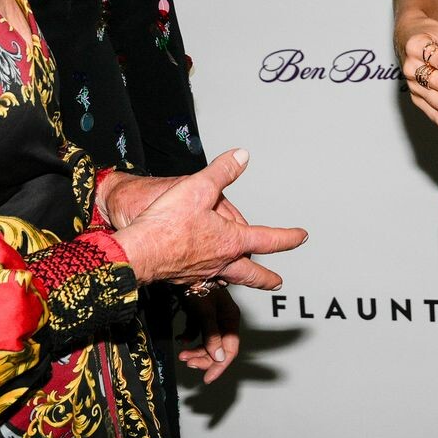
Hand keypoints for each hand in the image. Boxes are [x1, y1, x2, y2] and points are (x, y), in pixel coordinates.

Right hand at [114, 149, 306, 290]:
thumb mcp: (198, 187)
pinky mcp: (182, 278)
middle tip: (277, 281)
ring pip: (227, 280)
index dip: (288, 237)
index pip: (267, 239)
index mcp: (230, 241)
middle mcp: (220, 261)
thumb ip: (222, 171)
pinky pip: (204, 281)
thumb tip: (242, 156)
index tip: (301, 237)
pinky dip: (212, 279)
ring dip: (239, 279)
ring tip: (243, 279)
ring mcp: (201, 273)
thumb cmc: (166, 223)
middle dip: (266, 278)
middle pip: (251, 275)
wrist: (136, 252)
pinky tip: (206, 275)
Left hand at [178, 286, 241, 382]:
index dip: (220, 365)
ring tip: (182, 354)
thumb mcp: (205, 311)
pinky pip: (197, 334)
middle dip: (203, 358)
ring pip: (207, 343)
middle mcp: (223, 319)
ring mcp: (212, 318)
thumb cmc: (197, 283)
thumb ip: (212, 334)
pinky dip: (189, 338)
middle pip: (218, 348)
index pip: (230, 349)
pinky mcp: (200, 315)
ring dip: (195, 351)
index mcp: (231, 318)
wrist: (182, 268)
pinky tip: (181, 338)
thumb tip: (219, 357)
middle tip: (188, 362)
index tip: (208, 377)